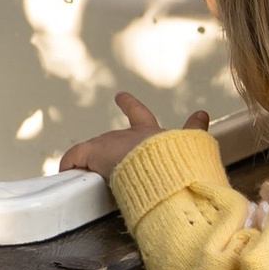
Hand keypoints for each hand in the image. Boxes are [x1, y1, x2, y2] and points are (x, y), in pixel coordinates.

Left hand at [58, 91, 210, 178]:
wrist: (163, 167)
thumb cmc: (179, 161)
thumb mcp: (191, 145)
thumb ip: (195, 130)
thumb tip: (202, 114)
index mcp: (152, 133)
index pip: (140, 115)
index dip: (130, 105)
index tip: (120, 96)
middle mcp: (129, 135)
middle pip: (114, 139)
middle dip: (110, 149)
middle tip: (104, 159)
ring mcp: (111, 143)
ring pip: (96, 149)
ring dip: (94, 160)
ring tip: (86, 173)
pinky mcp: (95, 153)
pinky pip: (77, 156)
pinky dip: (71, 162)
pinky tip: (66, 171)